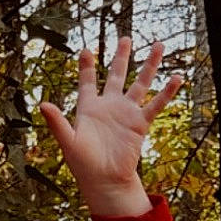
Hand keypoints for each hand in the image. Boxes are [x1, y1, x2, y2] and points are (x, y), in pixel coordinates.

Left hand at [39, 36, 181, 216]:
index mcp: (88, 109)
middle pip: (116, 76)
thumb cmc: (83, 165)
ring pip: (140, 83)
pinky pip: (155, 104)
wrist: (104, 182)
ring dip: (149, 66)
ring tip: (158, 45)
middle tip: (126, 38)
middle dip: (121, 57)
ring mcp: (126, 113)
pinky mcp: (140, 124)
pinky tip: (176, 78)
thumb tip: (43, 104)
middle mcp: (109, 107)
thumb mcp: (68, 141)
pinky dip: (166, 92)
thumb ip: (57, 122)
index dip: (86, 67)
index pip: (88, 82)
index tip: (86, 50)